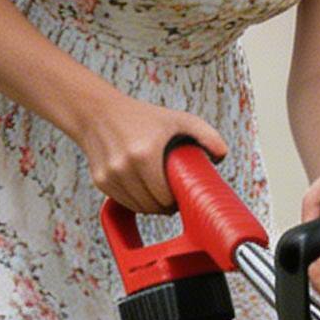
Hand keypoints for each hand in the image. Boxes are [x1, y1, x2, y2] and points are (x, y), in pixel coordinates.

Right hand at [73, 93, 228, 213]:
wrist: (97, 111)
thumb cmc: (140, 116)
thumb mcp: (177, 119)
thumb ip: (205, 134)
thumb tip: (221, 155)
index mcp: (144, 155)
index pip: (165, 198)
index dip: (176, 200)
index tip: (181, 194)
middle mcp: (124, 168)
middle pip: (152, 206)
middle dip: (166, 205)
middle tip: (173, 196)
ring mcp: (109, 176)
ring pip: (138, 207)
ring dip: (151, 206)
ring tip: (160, 194)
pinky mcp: (100, 181)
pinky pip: (124, 202)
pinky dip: (135, 201)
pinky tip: (143, 190)